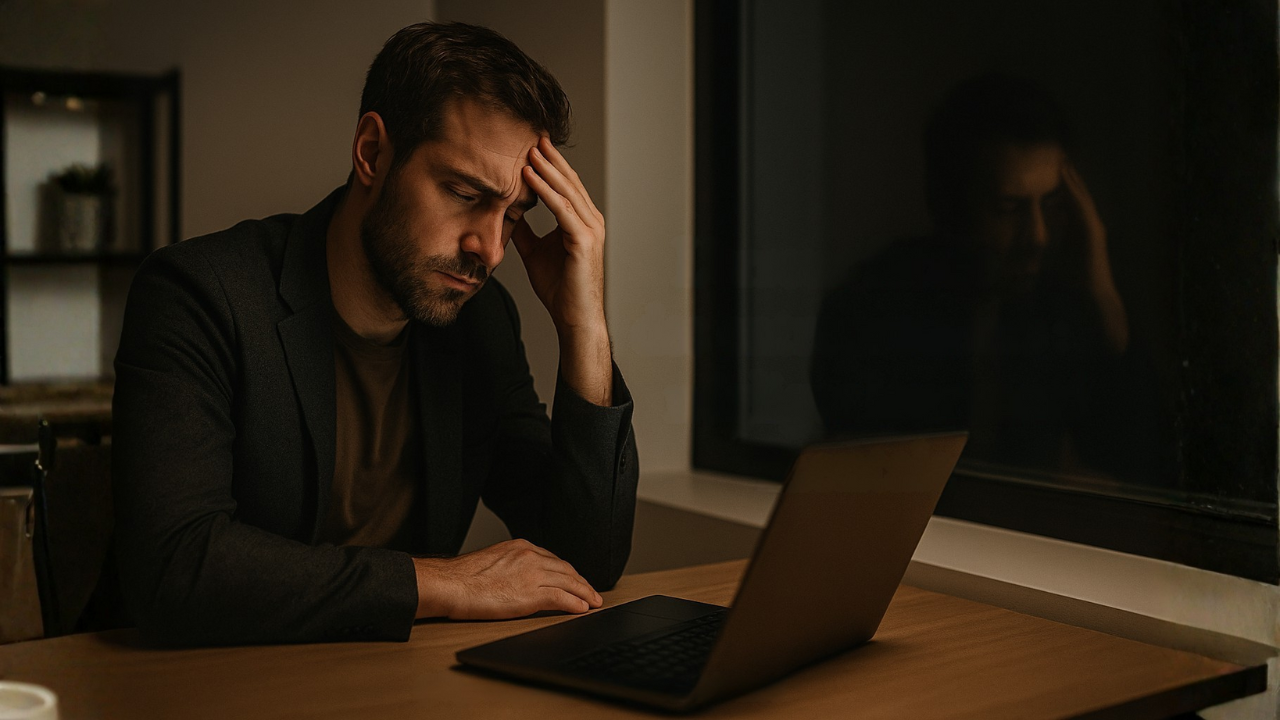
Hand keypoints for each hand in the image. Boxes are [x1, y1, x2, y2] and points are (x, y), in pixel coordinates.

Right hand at [413, 539, 602, 619]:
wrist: (450, 584)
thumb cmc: (462, 577)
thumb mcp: (492, 561)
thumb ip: (511, 565)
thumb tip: (517, 578)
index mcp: (521, 547)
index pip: (553, 559)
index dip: (568, 572)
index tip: (575, 579)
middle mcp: (531, 556)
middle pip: (566, 570)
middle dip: (581, 582)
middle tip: (592, 592)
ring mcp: (532, 574)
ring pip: (569, 583)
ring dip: (585, 594)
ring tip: (594, 602)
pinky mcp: (531, 594)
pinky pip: (561, 599)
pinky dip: (574, 604)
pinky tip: (581, 609)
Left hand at [512, 137, 612, 405]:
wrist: (574, 318)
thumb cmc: (560, 289)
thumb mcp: (535, 252)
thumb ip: (526, 231)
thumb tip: (508, 213)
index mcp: (582, 221)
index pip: (565, 185)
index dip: (549, 164)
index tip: (531, 145)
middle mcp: (591, 220)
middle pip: (568, 181)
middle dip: (549, 157)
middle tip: (532, 134)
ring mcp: (590, 229)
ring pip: (566, 190)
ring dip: (546, 168)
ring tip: (529, 148)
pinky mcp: (583, 240)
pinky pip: (561, 208)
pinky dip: (545, 190)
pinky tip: (529, 176)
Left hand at [1059, 160, 1110, 292]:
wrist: (1092, 290)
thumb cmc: (1077, 274)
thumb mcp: (1063, 249)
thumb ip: (1059, 234)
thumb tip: (1048, 225)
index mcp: (1081, 226)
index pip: (1072, 201)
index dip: (1065, 185)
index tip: (1056, 170)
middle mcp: (1089, 223)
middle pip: (1079, 196)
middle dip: (1070, 178)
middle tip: (1061, 159)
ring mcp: (1094, 226)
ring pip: (1082, 200)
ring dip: (1073, 183)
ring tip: (1065, 166)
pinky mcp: (1094, 233)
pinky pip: (1084, 212)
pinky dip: (1076, 199)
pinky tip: (1069, 188)